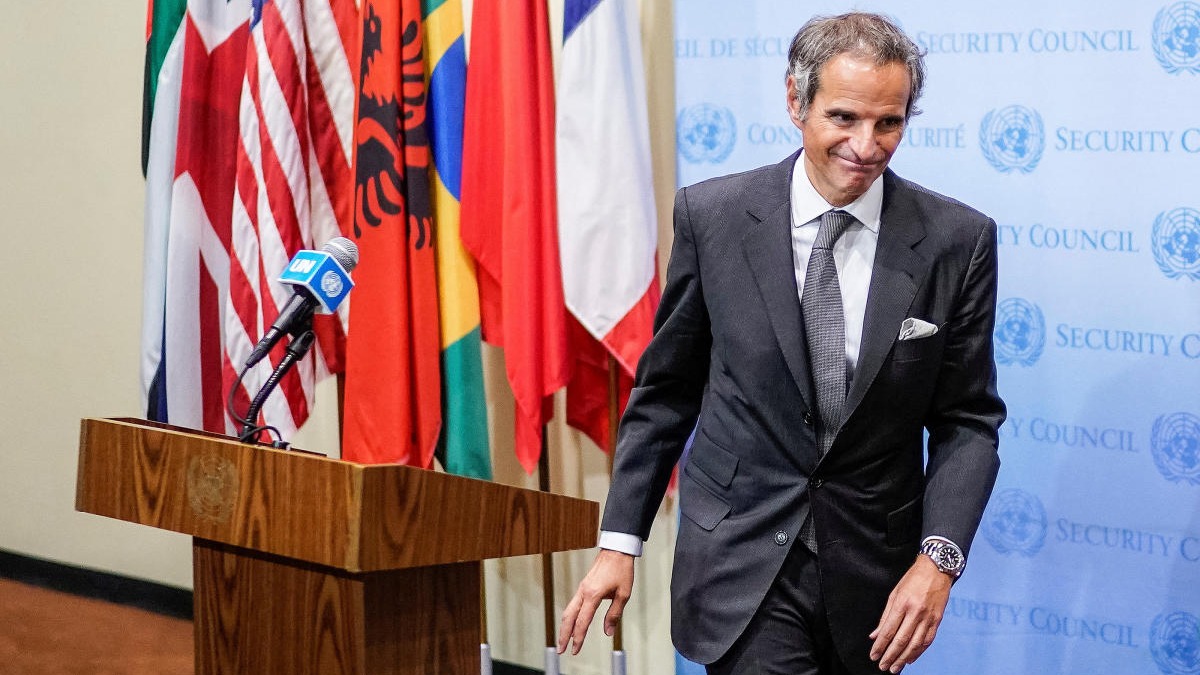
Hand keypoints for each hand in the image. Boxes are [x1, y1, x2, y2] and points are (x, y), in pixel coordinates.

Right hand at [557, 549, 634, 654]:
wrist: (617, 550)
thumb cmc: (621, 569)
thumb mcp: (623, 594)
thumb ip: (614, 614)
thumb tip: (608, 631)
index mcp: (593, 595)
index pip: (582, 621)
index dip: (578, 638)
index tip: (575, 649)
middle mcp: (583, 592)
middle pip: (569, 617)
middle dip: (564, 635)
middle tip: (561, 649)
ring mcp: (582, 588)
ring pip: (568, 610)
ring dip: (564, 626)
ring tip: (563, 640)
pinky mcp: (584, 586)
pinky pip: (573, 604)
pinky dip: (569, 617)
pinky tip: (571, 623)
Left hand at [868, 555, 951, 672]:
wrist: (937, 569)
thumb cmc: (913, 579)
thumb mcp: (894, 593)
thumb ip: (885, 616)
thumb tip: (875, 635)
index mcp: (902, 604)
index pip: (888, 631)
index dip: (880, 646)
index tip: (874, 656)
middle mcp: (916, 612)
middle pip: (901, 640)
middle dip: (890, 656)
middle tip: (883, 667)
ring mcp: (928, 617)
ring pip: (915, 644)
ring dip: (904, 658)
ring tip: (895, 668)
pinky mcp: (937, 620)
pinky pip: (927, 640)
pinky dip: (918, 652)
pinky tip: (910, 659)